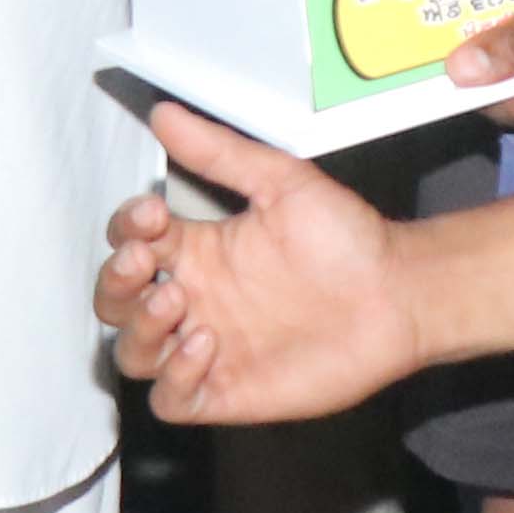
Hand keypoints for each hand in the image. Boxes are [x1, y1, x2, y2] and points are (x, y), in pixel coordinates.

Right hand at [95, 107, 416, 424]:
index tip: (152, 213)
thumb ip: (220, 153)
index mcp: (200, 251)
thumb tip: (164, 113)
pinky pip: (170, 400)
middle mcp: (196, 300)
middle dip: (115, 281)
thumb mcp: (281, 182)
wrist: (398, 292)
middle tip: (145, 261)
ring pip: (133, 353)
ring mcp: (207, 349)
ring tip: (175, 301)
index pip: (130, 242)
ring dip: (139, 328)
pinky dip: (172, 376)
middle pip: (116, 302)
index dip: (126, 228)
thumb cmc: (347, 238)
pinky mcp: (228, 392)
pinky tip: (206, 345)